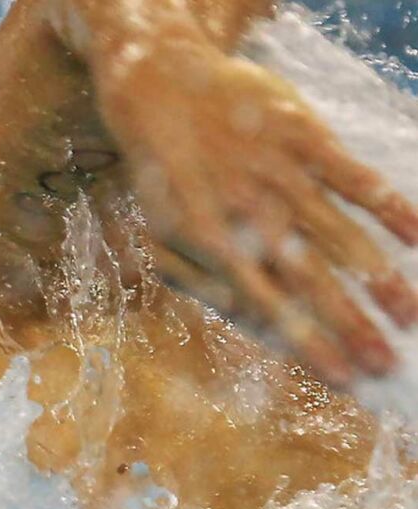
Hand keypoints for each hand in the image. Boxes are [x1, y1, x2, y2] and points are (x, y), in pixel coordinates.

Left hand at [97, 39, 417, 385]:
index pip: (268, 304)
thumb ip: (200, 279)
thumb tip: (244, 322)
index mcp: (210, 241)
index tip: (343, 377)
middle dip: (350, 324)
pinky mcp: (301, 135)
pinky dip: (387, 204)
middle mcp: (249, 210)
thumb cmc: (161, 173)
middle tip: (386, 362)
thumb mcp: (160, 232)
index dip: (307, 342)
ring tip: (408, 316)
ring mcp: (278, 172)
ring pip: (339, 233)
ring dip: (377, 278)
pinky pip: (352, 174)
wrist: (159, 88)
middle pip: (310, 278)